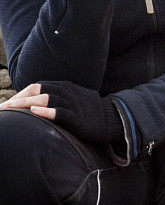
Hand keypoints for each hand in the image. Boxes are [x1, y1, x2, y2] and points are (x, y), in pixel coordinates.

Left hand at [0, 82, 122, 143]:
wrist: (114, 118)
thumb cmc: (90, 111)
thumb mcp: (75, 98)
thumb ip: (59, 96)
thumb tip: (36, 101)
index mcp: (66, 87)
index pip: (39, 86)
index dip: (21, 93)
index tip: (8, 104)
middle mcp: (68, 92)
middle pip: (40, 90)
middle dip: (19, 98)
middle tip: (4, 108)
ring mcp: (74, 104)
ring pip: (47, 99)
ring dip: (27, 103)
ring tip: (11, 108)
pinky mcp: (78, 117)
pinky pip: (60, 112)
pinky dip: (47, 111)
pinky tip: (34, 112)